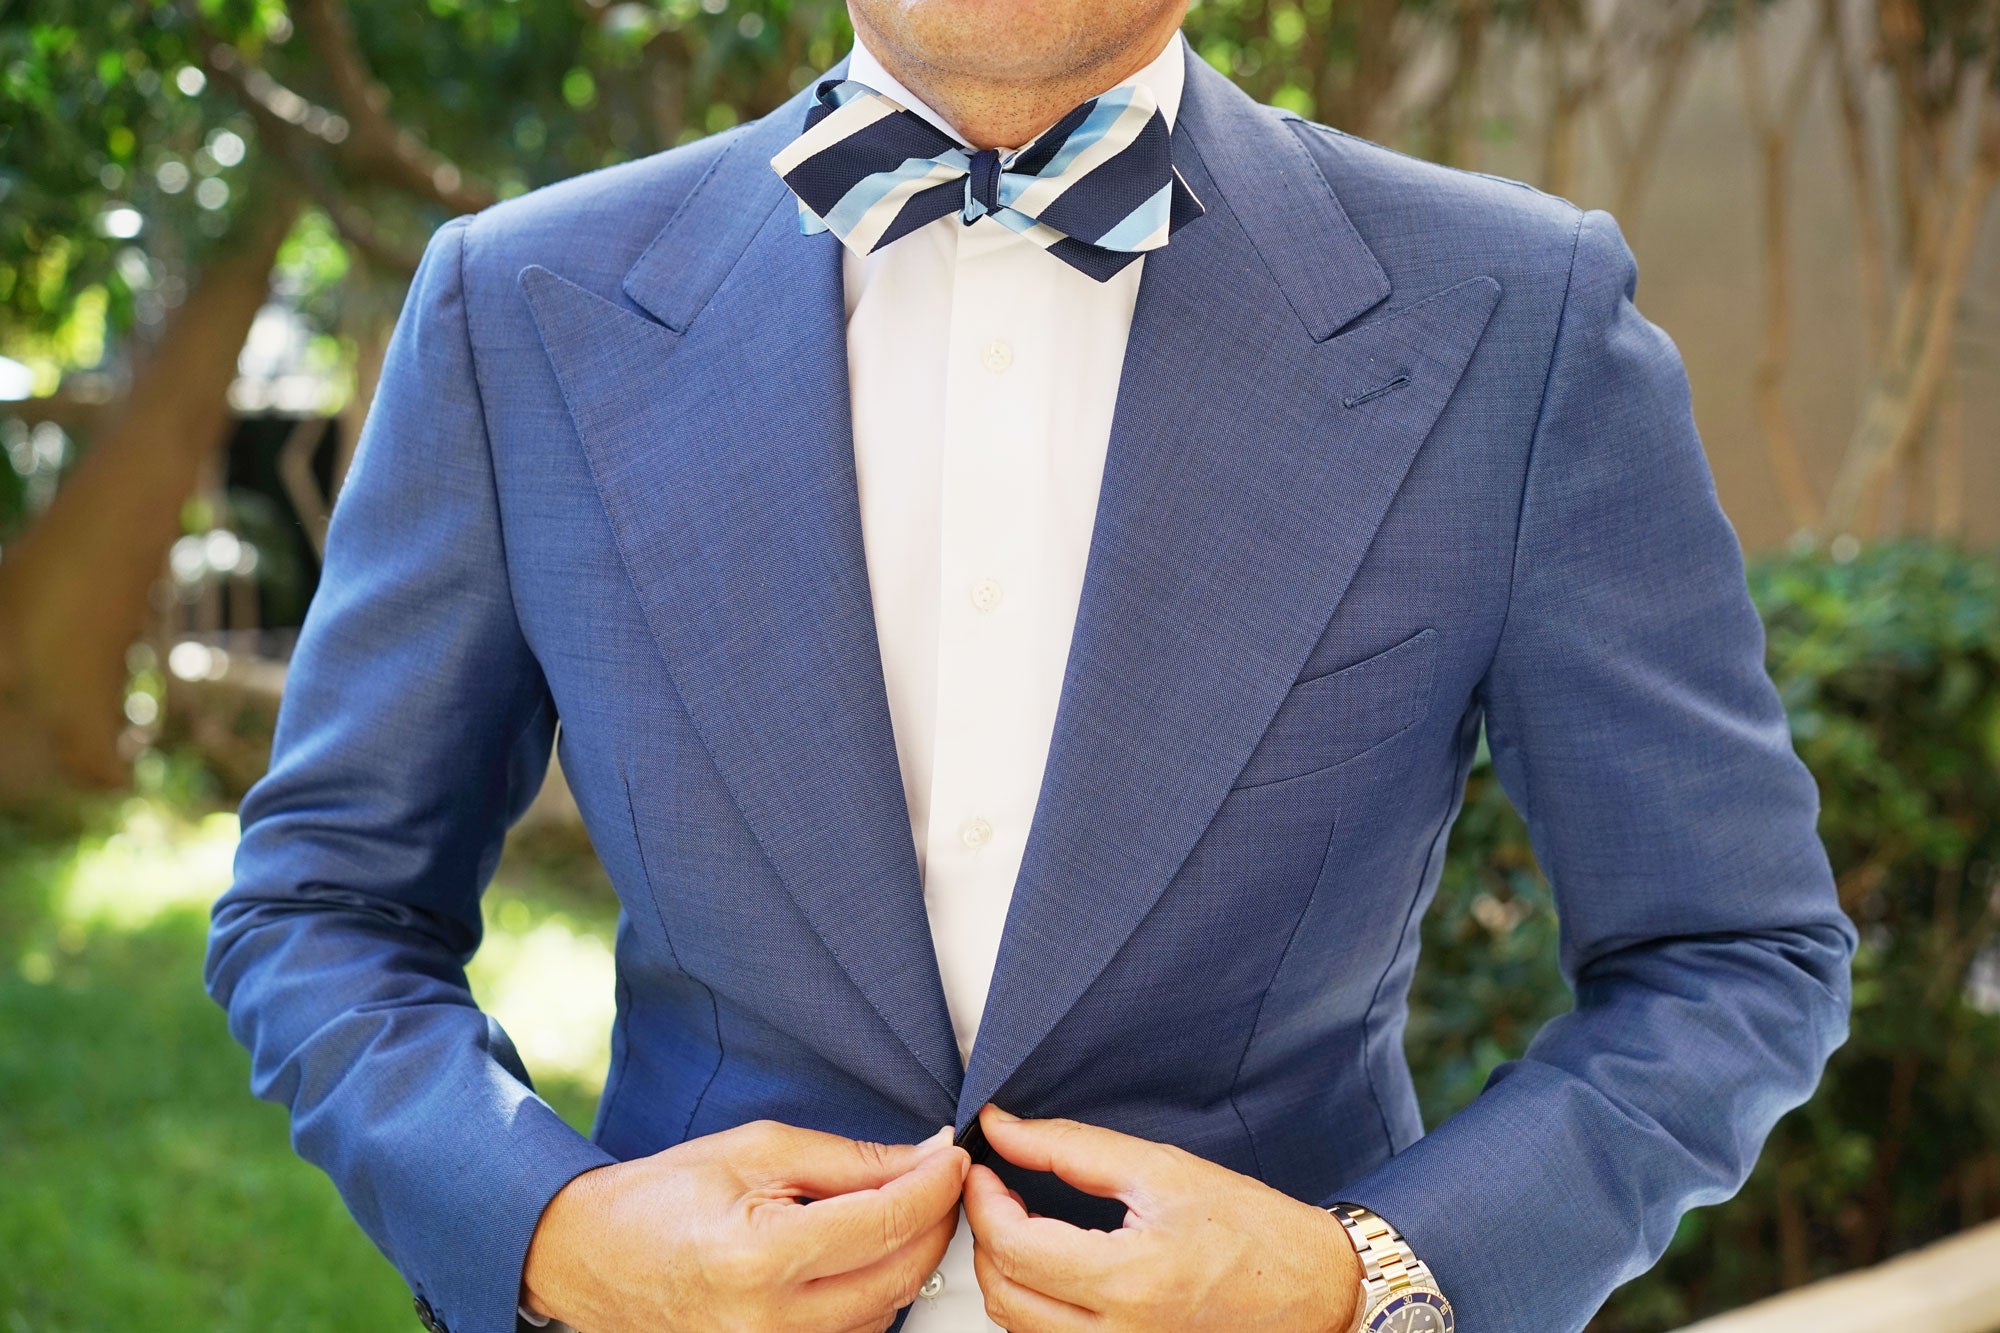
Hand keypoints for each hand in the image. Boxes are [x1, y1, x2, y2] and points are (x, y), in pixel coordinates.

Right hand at [521, 1118, 969, 1332]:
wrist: (597, 1258)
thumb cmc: (667, 1196)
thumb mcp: (758, 1151)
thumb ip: (848, 1160)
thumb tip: (923, 1156)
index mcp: (761, 1258)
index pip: (886, 1223)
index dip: (933, 1183)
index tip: (952, 1154)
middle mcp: (772, 1324)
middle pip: (901, 1275)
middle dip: (933, 1220)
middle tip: (936, 1176)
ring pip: (888, 1311)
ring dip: (908, 1258)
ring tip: (897, 1208)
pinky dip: (876, 1291)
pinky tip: (864, 1252)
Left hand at [962, 1105, 1359, 1331]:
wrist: (1314, 1289)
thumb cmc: (1253, 1229)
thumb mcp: (1161, 1169)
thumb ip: (1071, 1146)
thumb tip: (1003, 1128)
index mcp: (1128, 1279)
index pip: (1012, 1245)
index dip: (981, 1200)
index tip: (983, 1169)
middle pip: (1003, 1294)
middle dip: (986, 1236)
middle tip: (999, 1193)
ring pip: (1017, 1327)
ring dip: (1006, 1274)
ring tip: (1025, 1226)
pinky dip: (1034, 1307)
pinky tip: (1053, 1270)